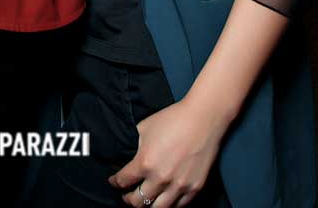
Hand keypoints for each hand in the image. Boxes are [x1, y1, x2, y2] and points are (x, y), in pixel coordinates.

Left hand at [108, 99, 228, 207]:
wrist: (203, 119)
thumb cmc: (173, 119)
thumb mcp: (144, 128)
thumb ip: (134, 145)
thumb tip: (125, 155)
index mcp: (145, 162)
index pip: (123, 181)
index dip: (115, 182)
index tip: (114, 181)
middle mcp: (161, 178)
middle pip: (138, 201)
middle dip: (128, 199)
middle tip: (127, 195)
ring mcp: (179, 185)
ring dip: (147, 206)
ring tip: (144, 200)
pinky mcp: (194, 187)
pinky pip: (178, 206)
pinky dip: (168, 204)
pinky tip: (163, 199)